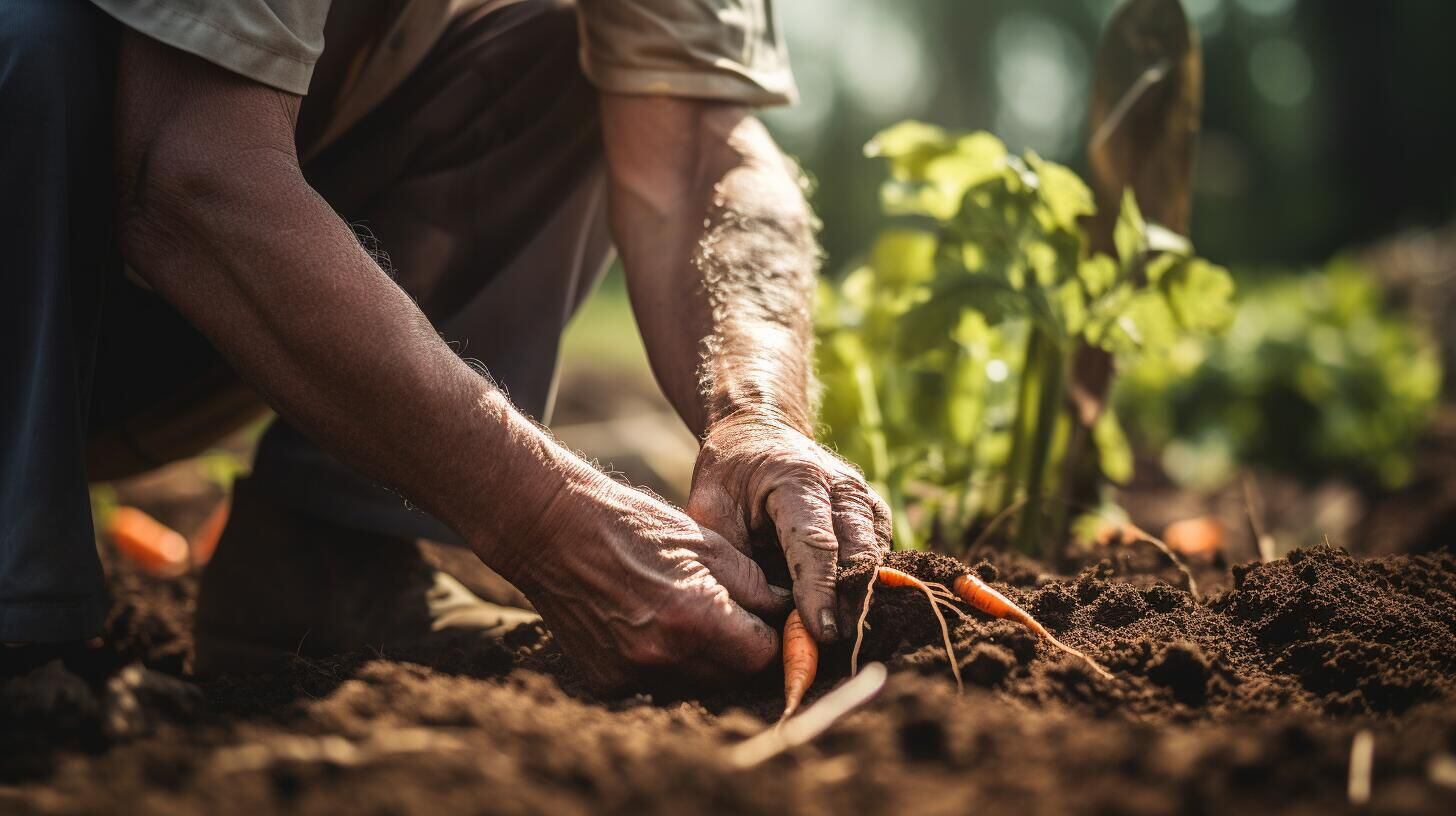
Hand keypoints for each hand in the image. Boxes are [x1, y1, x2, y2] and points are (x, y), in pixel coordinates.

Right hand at [503, 463, 791, 691]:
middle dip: (741, 651)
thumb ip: (753, 586)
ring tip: (690, 616)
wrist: (553, 531)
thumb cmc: (633, 526)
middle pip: (731, 677)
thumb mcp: (707, 543)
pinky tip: (652, 626)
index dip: (771, 637)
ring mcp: (631, 675)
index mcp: (695, 618)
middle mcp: (663, 657)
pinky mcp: (607, 681)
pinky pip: (657, 685)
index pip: (762, 656)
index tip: (768, 620)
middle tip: (733, 616)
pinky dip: (666, 663)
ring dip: (705, 660)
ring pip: (696, 686)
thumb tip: (786, 612)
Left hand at [686, 414, 891, 643]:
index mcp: (797, 478)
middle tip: (832, 646)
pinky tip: (846, 610)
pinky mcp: (873, 512)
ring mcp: (864, 496)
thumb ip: (733, 557)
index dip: (819, 590)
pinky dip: (866, 584)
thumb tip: (753, 614)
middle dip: (848, 602)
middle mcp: (842, 484)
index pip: (816, 543)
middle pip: (857, 552)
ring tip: (838, 634)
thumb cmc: (730, 476)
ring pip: (875, 556)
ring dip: (860, 597)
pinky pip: (879, 554)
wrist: (758, 434)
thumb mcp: (712, 508)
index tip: (821, 631)